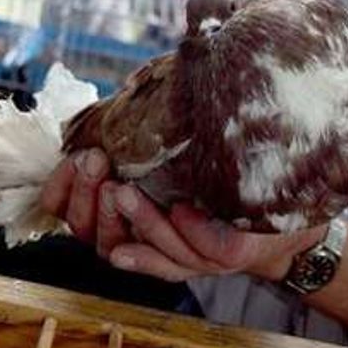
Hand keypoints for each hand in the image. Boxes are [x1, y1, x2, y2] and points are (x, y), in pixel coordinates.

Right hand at [40, 149, 325, 282]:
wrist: (287, 207)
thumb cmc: (221, 171)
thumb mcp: (176, 148)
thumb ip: (145, 131)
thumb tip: (127, 88)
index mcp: (123, 216)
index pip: (70, 213)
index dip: (61, 191)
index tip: (74, 158)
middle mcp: (143, 242)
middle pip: (93, 236)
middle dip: (87, 200)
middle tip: (96, 163)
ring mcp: (180, 256)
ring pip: (138, 249)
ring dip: (130, 219)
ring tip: (122, 190)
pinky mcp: (220, 260)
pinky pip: (188, 258)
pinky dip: (179, 237)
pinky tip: (177, 212)